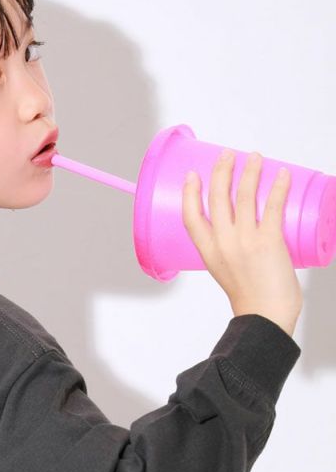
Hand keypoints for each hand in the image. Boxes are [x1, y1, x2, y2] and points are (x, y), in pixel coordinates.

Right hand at [182, 149, 302, 336]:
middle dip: (221, 171)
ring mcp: (245, 241)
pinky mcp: (269, 241)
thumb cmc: (250, 298)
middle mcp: (223, 243)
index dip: (190, 193)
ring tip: (255, 157)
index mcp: (208, 252)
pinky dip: (278, 187)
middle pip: (217, 198)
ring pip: (243, 196)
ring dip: (249, 171)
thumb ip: (229, 249)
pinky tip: (281, 174)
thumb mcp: (226, 271)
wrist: (265, 315)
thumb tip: (245, 228)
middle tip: (227, 155)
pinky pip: (272, 206)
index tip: (192, 176)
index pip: (191, 217)